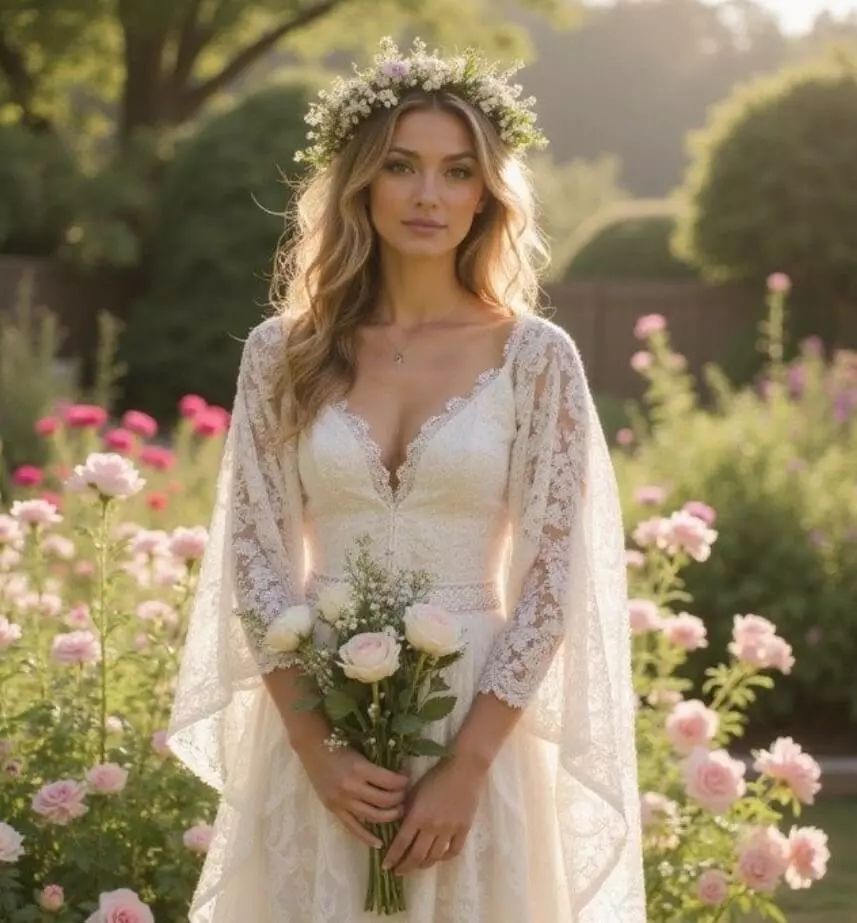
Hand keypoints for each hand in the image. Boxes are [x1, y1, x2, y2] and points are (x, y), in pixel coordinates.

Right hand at [297, 744, 409, 848]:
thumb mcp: (360, 752)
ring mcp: (342, 801)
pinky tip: (379, 843)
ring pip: (373, 816)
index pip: (389, 781)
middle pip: (385, 800)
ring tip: (398, 811)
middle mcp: (351, 787)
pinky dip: (367, 837)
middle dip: (400, 799)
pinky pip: (353, 828)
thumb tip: (400, 775)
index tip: (407, 779)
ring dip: (390, 816)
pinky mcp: (334, 810)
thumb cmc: (338, 745)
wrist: (313, 748)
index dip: (403, 781)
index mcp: (359, 768)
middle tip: (404, 795)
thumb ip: (377, 767)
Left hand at [382, 756, 484, 874]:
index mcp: (417, 816)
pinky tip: (439, 857)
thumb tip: (398, 824)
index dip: (392, 857)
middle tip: (399, 871)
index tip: (386, 865)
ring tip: (416, 866)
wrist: (464, 769)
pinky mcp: (464, 829)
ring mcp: (449, 830)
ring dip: (423, 865)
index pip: (401, 843)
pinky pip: (453, 850)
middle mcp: (432, 827)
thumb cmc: (436, 775)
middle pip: (417, 855)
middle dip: (405, 866)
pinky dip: (445, 858)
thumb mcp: (414, 790)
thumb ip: (406, 809)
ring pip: (434, 856)